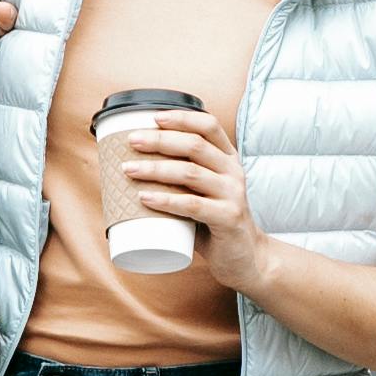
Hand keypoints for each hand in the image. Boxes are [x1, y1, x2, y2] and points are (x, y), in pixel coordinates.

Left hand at [111, 104, 259, 288]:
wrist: (246, 257)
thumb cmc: (214, 222)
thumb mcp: (204, 192)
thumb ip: (181, 178)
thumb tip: (132, 165)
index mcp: (228, 158)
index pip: (209, 126)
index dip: (181, 118)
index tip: (154, 117)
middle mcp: (233, 171)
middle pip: (195, 145)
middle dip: (160, 140)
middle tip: (132, 141)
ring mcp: (233, 194)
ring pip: (190, 173)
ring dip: (156, 168)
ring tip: (129, 170)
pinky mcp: (228, 217)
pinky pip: (193, 205)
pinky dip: (166, 200)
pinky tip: (145, 197)